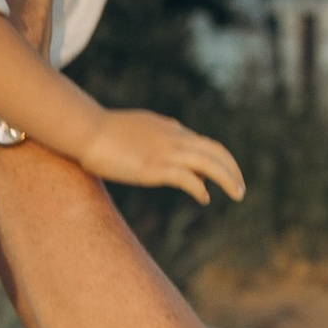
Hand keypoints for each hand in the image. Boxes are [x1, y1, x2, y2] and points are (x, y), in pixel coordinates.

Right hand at [75, 109, 245, 205]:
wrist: (86, 130)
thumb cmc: (102, 132)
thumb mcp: (135, 130)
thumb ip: (152, 136)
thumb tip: (159, 149)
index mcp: (169, 129)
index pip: (204, 144)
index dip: (219, 161)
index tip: (224, 177)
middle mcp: (173, 137)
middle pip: (215, 151)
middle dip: (232, 170)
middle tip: (241, 189)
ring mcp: (164, 152)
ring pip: (209, 163)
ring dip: (228, 179)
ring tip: (237, 194)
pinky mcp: (153, 167)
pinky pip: (187, 178)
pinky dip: (200, 188)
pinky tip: (205, 198)